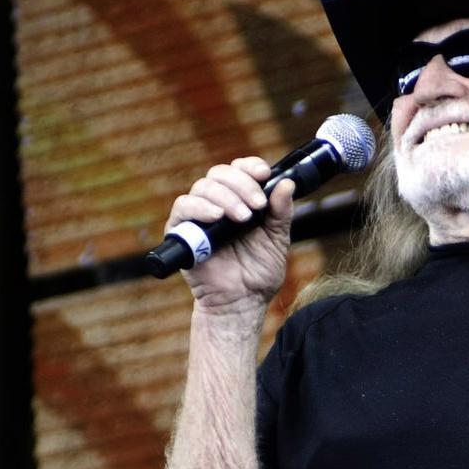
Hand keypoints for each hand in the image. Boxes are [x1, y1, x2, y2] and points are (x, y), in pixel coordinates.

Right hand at [166, 158, 295, 310]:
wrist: (242, 301)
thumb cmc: (258, 273)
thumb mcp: (277, 239)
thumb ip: (281, 212)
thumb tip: (287, 184)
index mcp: (240, 200)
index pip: (239, 170)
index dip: (250, 166)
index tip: (264, 174)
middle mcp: (217, 203)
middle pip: (220, 173)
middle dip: (242, 184)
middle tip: (257, 206)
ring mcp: (198, 216)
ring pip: (203, 186)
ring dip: (226, 197)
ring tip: (242, 218)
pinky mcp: (180, 231)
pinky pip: (183, 207)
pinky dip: (200, 207)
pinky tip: (216, 216)